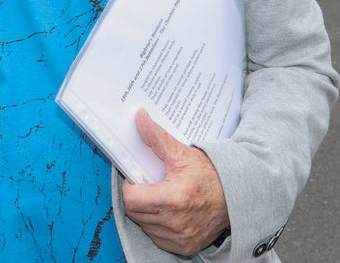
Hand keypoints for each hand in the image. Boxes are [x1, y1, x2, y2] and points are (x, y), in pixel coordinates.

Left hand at [122, 109, 228, 256]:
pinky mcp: (184, 247)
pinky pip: (157, 237)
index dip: (130, 186)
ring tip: (159, 195)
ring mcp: (180, 239)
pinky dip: (157, 224)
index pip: (131, 200)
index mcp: (174, 199)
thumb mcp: (182, 153)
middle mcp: (176, 224)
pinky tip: (167, 211)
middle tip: (148, 184)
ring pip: (145, 226)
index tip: (137, 177)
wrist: (235, 196)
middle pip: (135, 213)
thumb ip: (157, 137)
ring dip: (146, 212)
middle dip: (137, 197)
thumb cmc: (210, 175)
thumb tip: (140, 118)